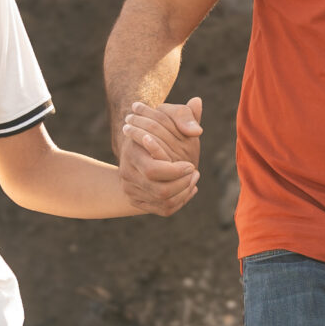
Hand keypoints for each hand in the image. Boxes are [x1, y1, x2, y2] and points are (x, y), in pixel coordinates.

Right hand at [119, 96, 201, 215]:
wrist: (139, 146)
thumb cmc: (159, 128)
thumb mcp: (170, 116)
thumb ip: (184, 116)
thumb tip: (197, 130)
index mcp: (132, 154)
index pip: (153, 171)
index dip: (176, 171)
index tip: (190, 165)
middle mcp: (127, 174)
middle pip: (160, 191)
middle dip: (183, 184)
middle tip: (194, 172)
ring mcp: (130, 189)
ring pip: (163, 202)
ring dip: (184, 192)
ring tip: (194, 179)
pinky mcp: (137, 200)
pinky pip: (163, 209)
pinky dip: (181, 201)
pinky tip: (189, 189)